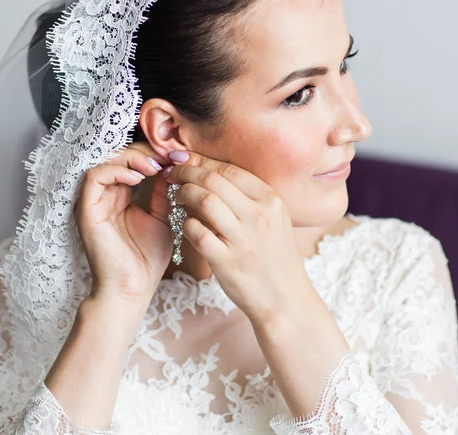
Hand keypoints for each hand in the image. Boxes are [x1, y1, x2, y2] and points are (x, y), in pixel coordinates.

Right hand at [73, 141, 174, 305]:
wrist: (133, 289)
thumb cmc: (145, 260)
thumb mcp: (160, 218)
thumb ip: (161, 193)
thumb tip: (170, 167)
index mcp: (120, 197)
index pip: (131, 163)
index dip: (152, 155)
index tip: (176, 157)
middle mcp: (104, 196)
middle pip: (118, 157)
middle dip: (144, 152)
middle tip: (166, 157)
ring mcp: (94, 202)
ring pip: (105, 161)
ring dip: (131, 158)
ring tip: (154, 167)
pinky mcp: (86, 210)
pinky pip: (94, 177)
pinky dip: (116, 170)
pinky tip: (138, 177)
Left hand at [163, 150, 311, 324]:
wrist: (285, 298)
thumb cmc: (275, 255)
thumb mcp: (273, 218)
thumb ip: (247, 196)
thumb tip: (209, 170)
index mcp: (271, 200)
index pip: (229, 168)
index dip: (200, 161)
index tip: (182, 158)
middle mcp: (259, 216)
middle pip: (212, 180)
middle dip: (186, 172)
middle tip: (172, 174)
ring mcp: (243, 239)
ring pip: (203, 201)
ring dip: (183, 194)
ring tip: (176, 197)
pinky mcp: (227, 261)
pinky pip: (197, 232)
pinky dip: (186, 224)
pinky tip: (186, 225)